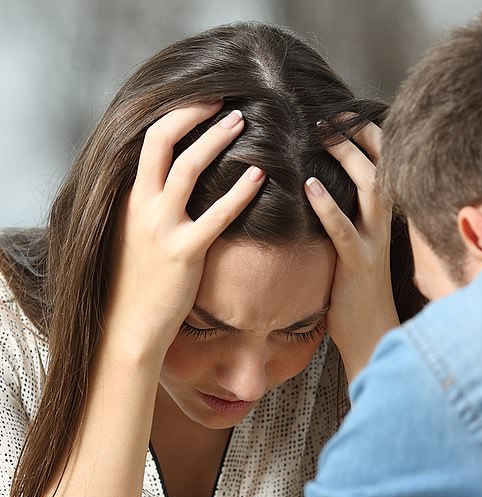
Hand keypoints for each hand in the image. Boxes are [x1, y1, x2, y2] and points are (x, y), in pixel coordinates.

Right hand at [107, 103, 265, 362]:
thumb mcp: (134, 233)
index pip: (148, 140)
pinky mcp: (184, 253)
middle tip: (224, 98)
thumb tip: (173, 183)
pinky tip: (260, 176)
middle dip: (194, 112)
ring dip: (216, 139)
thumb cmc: (137, 280)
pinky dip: (239, 193)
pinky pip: (216, 215)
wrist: (130, 323)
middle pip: (163, 140)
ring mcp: (161, 227)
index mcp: (130, 198)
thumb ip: (149, 205)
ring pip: (187, 168)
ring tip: (242, 121)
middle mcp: (141, 205)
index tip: (202, 101)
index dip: (177, 114)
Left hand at [304, 120, 398, 381]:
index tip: (344, 115)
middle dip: (358, 136)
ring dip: (348, 159)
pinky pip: (344, 230)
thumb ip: (348, 222)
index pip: (385, 167)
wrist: (374, 337)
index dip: (369, 138)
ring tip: (323, 135)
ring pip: (369, 190)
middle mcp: (385, 226)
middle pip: (381, 168)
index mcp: (384, 221)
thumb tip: (320, 195)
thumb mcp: (356, 251)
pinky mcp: (359, 265)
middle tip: (329, 114)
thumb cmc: (359, 296)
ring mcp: (374, 245)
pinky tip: (309, 185)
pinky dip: (328, 206)